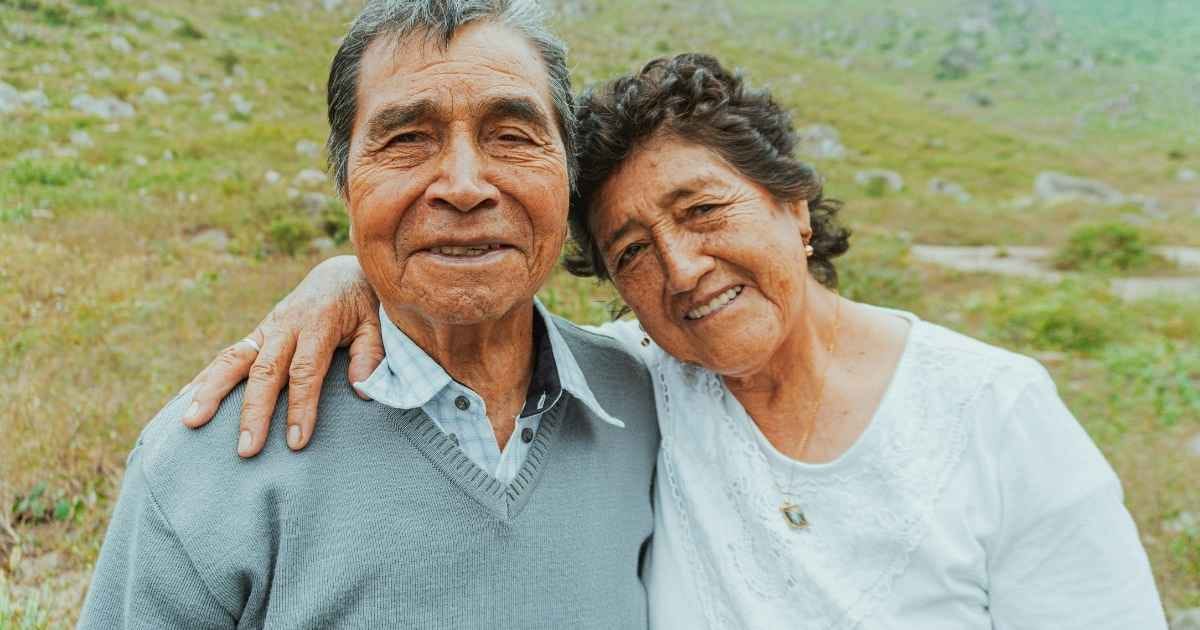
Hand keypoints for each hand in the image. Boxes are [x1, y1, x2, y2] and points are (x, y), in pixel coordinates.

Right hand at [179, 255, 384, 456]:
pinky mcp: (257, 335)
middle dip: (253, 411)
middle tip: (246, 449)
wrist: (341, 274)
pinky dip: (204, 378)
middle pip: (264, 371)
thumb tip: (362, 389)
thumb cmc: (365, 303)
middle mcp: (285, 325)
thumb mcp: (378, 322)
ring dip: (210, 391)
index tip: (295, 441)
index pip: (305, 370)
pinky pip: (228, 356)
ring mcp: (266, 329)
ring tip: (191, 422)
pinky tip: (184, 402)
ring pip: (233, 359)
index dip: (300, 406)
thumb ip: (372, 353)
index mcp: (318, 322)